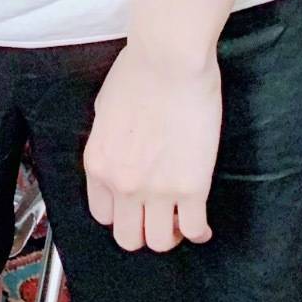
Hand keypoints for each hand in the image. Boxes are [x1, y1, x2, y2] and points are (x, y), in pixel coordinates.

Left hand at [81, 39, 221, 252]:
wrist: (169, 59)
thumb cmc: (138, 72)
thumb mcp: (105, 110)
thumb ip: (110, 143)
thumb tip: (122, 153)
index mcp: (99, 165)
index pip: (102, 214)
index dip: (120, 214)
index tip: (133, 208)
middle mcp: (123, 184)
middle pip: (128, 237)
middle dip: (142, 231)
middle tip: (158, 219)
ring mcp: (158, 189)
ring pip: (160, 242)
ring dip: (170, 236)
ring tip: (180, 222)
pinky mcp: (192, 187)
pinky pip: (194, 228)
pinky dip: (198, 232)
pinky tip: (202, 225)